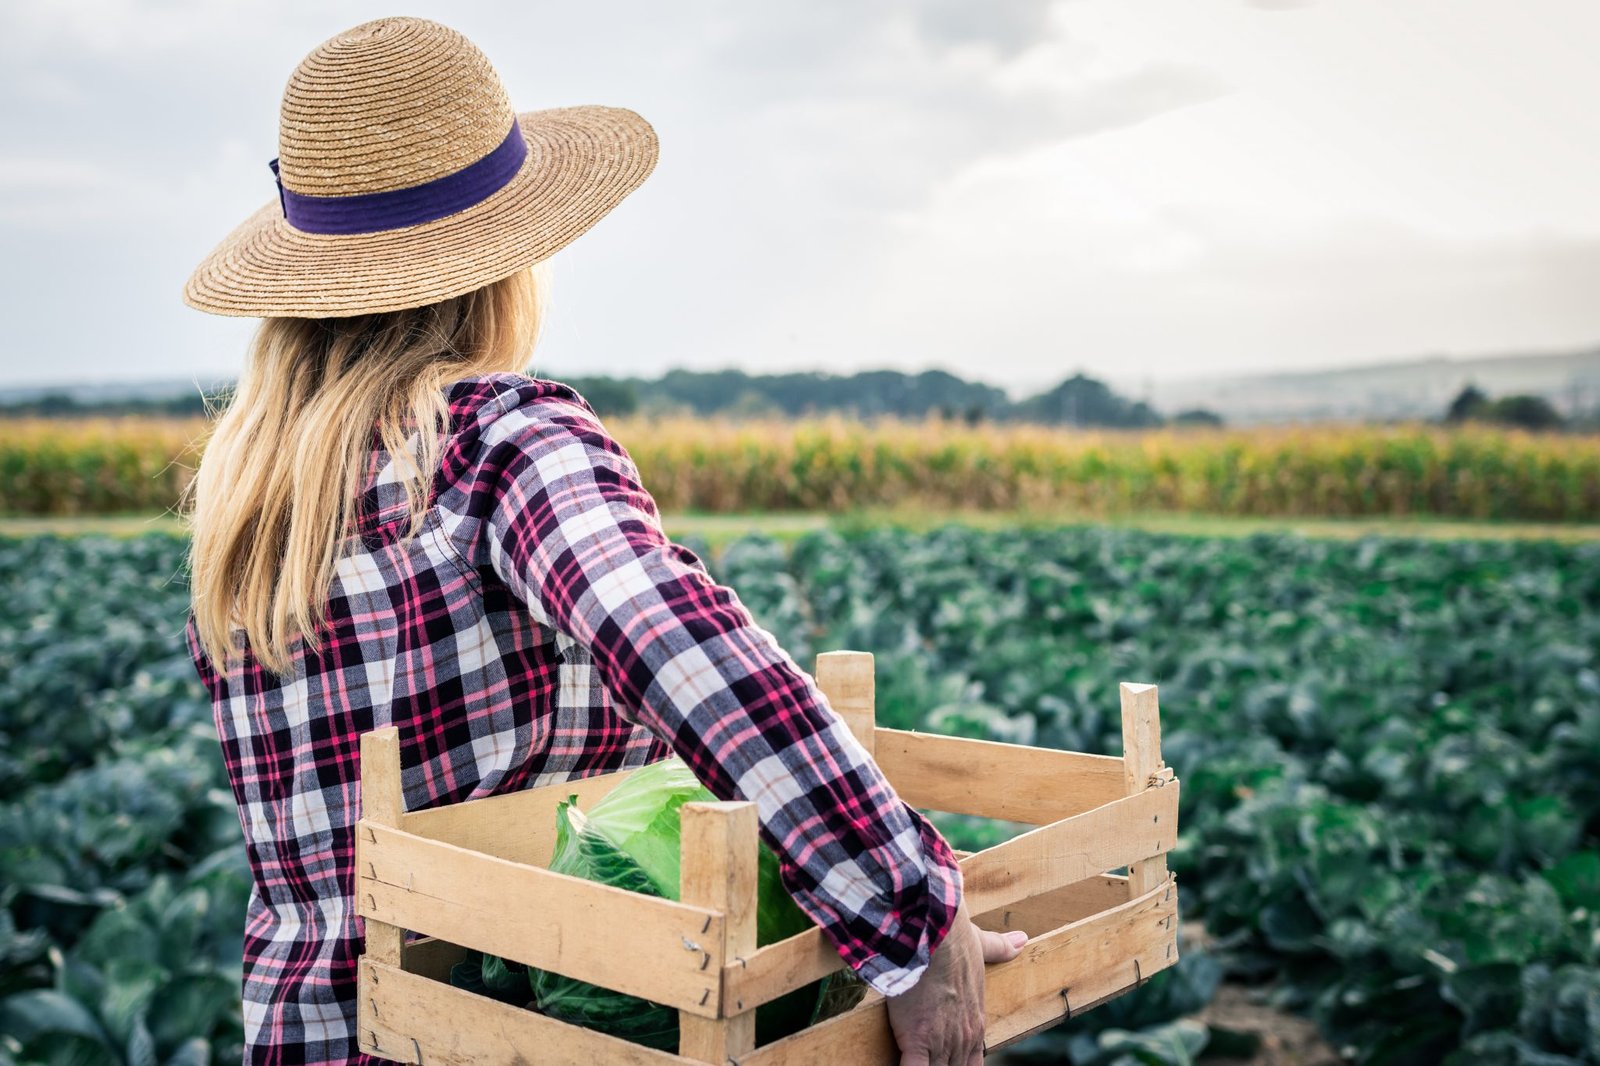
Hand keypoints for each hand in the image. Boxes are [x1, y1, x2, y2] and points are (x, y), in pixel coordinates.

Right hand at [885, 898, 1027, 1065]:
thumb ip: (999, 948)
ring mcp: (942, 1042)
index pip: (972, 1061)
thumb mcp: (980, 944)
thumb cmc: (952, 937)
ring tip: (919, 1063)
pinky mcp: (917, 1041)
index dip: (958, 1065)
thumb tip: (1021, 939)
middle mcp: (963, 1037)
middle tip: (932, 1059)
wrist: (932, 934)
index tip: (948, 1061)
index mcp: (976, 1020)